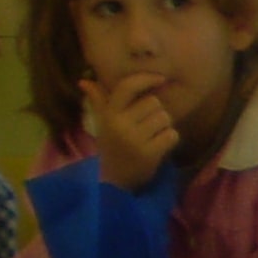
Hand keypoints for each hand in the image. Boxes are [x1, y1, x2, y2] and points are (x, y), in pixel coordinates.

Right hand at [81, 72, 177, 191]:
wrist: (113, 179)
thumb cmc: (111, 146)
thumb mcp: (103, 123)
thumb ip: (98, 101)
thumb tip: (84, 81)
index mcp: (109, 113)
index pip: (127, 87)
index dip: (146, 79)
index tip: (161, 78)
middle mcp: (120, 124)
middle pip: (154, 103)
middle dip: (156, 112)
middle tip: (148, 125)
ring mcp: (134, 139)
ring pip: (165, 118)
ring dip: (164, 126)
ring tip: (152, 136)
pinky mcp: (149, 154)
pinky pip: (172, 135)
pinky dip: (170, 139)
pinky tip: (159, 146)